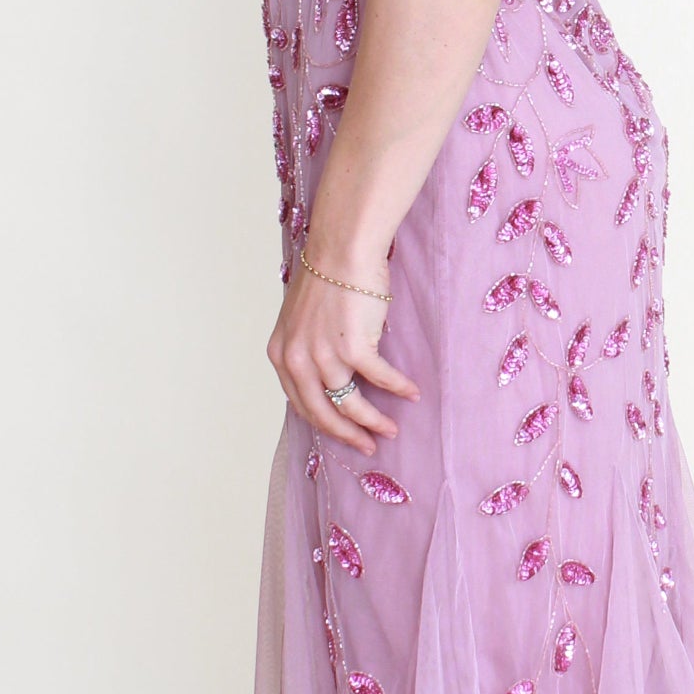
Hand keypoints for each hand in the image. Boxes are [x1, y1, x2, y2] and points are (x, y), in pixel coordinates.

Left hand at [268, 253, 419, 456]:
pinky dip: (398, 388)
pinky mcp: (353, 349)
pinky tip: (412, 393)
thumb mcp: (304, 318)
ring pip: (350, 405)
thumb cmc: (330, 275)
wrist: (343, 248)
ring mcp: (323, 356)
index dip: (323, 422)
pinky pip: (379, 379)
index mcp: (281, 353)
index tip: (342, 432)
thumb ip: (310, 347)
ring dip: (374, 421)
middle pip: (322, 413)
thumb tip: (332, 376)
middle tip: (367, 445)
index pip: (299, 402)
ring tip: (390, 429)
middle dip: (347, 434)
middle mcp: (297, 359)